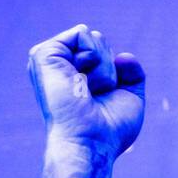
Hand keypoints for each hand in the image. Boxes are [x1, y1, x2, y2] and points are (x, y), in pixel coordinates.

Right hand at [28, 24, 144, 155]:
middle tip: (95, 96)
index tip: (103, 99)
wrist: (91, 142)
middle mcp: (60, 66)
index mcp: (74, 75)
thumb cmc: (109, 130)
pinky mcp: (44, 53)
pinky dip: (93, 58)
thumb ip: (133, 74)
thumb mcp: (130, 98)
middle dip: (108, 68)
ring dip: (102, 67)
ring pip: (92, 37)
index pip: (104, 52)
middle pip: (99, 40)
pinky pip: (82, 34)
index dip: (115, 73)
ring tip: (87, 92)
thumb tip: (123, 55)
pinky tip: (81, 82)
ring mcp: (50, 59)